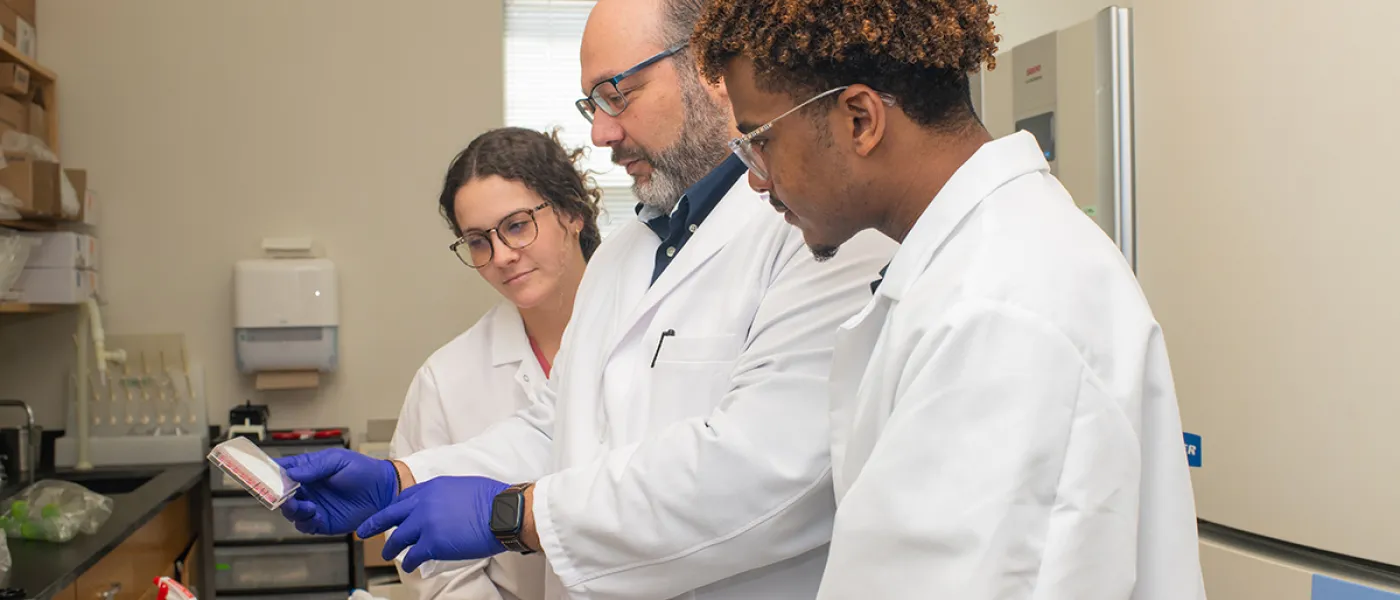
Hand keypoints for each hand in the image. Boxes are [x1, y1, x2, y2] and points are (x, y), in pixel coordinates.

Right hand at [275, 449, 397, 534]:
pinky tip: (315, 514)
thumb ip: (314, 467)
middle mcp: (307, 489)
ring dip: (293, 510)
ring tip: (306, 506)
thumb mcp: (338, 461)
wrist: (385, 491)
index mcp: (308, 470)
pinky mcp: (323, 522)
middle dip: (278, 497)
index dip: (268, 473)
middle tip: (284, 497)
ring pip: (291, 512)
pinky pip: (306, 526)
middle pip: (281, 495)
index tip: (258, 475)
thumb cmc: (363, 471)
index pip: (282, 471)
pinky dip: (306, 522)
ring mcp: (314, 506)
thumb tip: (291, 473)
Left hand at [357, 476, 508, 571]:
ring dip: (391, 548)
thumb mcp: (463, 486)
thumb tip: (445, 505)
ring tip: (387, 554)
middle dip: (375, 525)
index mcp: (432, 487)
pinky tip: (410, 566)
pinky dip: (410, 562)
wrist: (502, 513)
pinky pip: (413, 555)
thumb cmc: (492, 499)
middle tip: (365, 531)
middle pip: (391, 515)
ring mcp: (426, 523)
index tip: (388, 515)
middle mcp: (424, 503)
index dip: (394, 509)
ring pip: (398, 538)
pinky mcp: (432, 543)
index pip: (404, 498)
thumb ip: (447, 495)